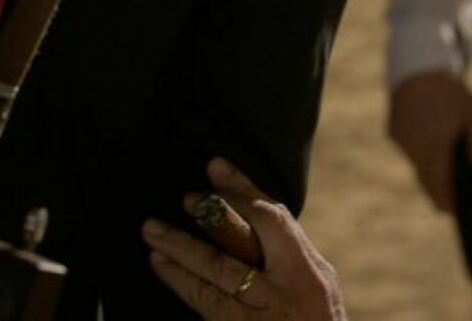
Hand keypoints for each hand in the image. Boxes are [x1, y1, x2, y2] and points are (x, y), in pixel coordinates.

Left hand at [146, 158, 346, 319]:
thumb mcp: (317, 283)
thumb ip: (290, 251)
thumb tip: (254, 209)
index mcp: (306, 271)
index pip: (274, 220)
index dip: (243, 190)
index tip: (216, 166)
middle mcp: (284, 290)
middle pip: (244, 243)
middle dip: (212, 216)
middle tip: (186, 198)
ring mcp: (258, 315)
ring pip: (216, 274)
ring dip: (181, 250)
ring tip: (153, 233)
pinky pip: (204, 303)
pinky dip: (181, 282)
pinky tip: (161, 267)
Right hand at [386, 71, 471, 212]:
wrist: (417, 66)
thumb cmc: (450, 91)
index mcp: (436, 146)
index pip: (440, 188)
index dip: (448, 203)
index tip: (457, 212)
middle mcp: (415, 148)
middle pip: (426, 182)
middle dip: (440, 190)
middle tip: (455, 196)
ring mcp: (401, 142)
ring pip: (417, 165)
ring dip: (431, 166)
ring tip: (446, 158)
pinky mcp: (393, 133)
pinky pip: (409, 149)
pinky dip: (420, 148)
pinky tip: (431, 135)